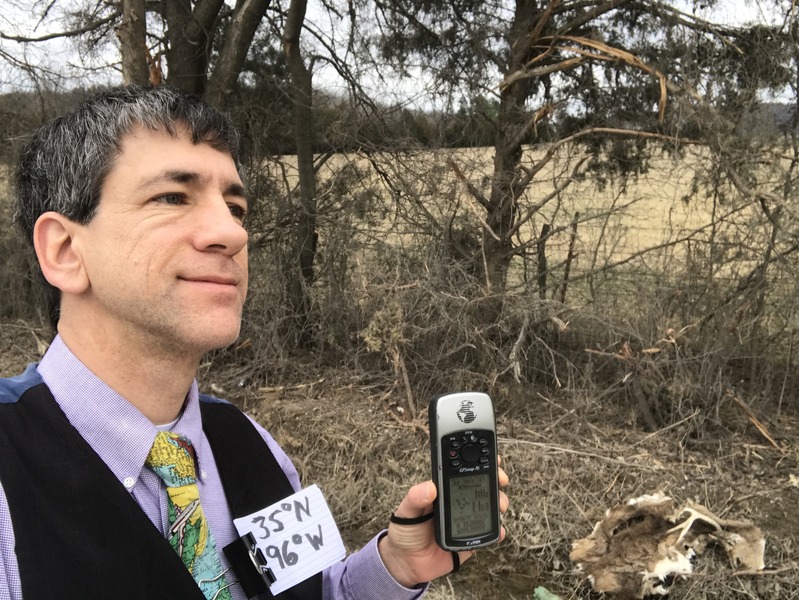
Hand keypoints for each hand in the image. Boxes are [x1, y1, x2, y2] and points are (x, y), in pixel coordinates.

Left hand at [377, 461, 509, 587]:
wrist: (406, 562)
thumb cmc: (405, 530)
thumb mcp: (406, 510)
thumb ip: (416, 498)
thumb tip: (431, 487)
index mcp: (443, 490)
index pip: (462, 471)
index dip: (478, 462)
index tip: (490, 457)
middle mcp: (457, 502)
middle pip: (481, 486)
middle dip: (495, 479)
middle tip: (501, 480)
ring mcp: (466, 520)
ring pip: (488, 507)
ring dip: (498, 502)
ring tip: (500, 505)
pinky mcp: (470, 539)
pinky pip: (487, 533)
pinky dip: (496, 531)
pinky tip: (499, 530)